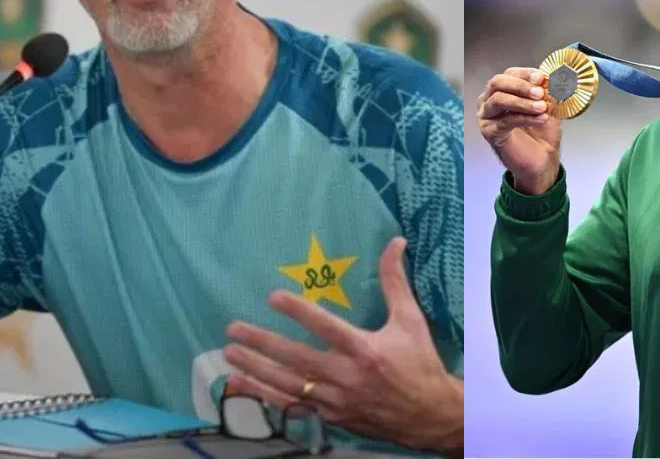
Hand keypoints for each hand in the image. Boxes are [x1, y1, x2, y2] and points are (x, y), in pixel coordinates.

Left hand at [223, 238, 462, 455]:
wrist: (430, 416)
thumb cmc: (420, 363)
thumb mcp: (411, 320)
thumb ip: (395, 282)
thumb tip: (395, 242)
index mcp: (365, 350)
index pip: (326, 327)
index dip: (298, 311)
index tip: (273, 297)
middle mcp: (346, 377)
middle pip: (296, 359)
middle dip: (262, 344)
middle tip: (234, 330)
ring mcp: (335, 401)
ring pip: (287, 385)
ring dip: (256, 370)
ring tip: (229, 355)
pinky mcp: (331, 417)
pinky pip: (291, 408)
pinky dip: (265, 397)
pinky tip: (242, 386)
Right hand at [477, 67, 562, 193]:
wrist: (542, 161)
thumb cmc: (542, 134)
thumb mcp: (549, 106)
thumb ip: (548, 92)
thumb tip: (553, 78)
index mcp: (503, 91)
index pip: (509, 74)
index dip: (525, 74)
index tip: (541, 78)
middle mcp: (489, 101)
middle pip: (498, 83)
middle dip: (521, 85)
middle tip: (540, 92)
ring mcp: (486, 116)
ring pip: (498, 100)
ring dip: (522, 102)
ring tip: (542, 107)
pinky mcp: (489, 132)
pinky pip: (505, 120)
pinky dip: (525, 118)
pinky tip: (541, 119)